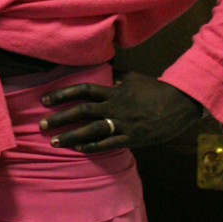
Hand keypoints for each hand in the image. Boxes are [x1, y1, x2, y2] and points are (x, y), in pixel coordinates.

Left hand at [39, 71, 203, 151]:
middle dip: (60, 118)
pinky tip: (79, 148)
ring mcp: (124, 123)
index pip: (84, 90)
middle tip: (42, 125)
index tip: (45, 100)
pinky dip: (93, 146)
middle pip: (83, 110)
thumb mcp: (133, 79)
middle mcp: (115, 106)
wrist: (180, 104)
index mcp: (114, 91)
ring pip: (92, 129)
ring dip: (71, 135)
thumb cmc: (156, 91)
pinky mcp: (133, 138)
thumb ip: (115, 77)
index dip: (63, 94)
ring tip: (55, 141)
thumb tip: (100, 73)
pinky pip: (109, 143)